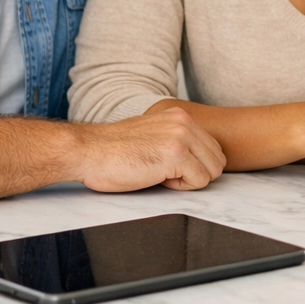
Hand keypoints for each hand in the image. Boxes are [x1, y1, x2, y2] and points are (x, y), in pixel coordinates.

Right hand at [70, 107, 226, 191]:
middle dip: (196, 173)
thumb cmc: (112, 151)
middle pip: (217, 159)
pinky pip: (200, 181)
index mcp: (179, 116)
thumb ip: (176, 139)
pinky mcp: (176, 154)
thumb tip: (199, 158)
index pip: (212, 147)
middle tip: (167, 174)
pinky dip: (181, 187)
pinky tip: (157, 178)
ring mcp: (182, 137)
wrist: (87, 152)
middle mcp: (184, 122)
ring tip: (161, 175)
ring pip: (213, 171)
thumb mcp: (152, 134)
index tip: (170, 167)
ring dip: (189, 180)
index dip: (195, 165)